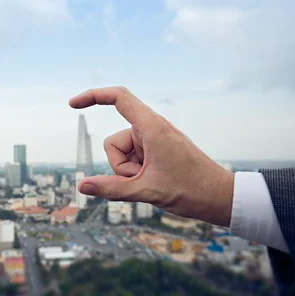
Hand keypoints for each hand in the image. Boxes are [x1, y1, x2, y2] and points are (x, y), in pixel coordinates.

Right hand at [69, 87, 234, 226]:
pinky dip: (136, 172)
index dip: (93, 96)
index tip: (73, 104)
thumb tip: (82, 186)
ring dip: (129, 172)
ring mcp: (155, 140)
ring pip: (122, 154)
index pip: (118, 98)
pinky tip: (155, 182)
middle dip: (119, 165)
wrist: (221, 198)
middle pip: (113, 142)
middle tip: (144, 180)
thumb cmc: (191, 190)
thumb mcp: (146, 191)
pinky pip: (133, 159)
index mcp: (151, 127)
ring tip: (153, 182)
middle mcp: (152, 129)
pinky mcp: (157, 150)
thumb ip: (111, 189)